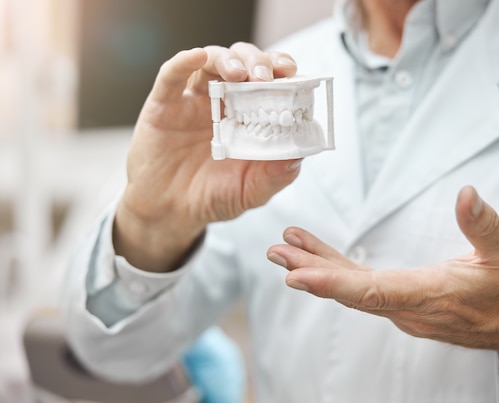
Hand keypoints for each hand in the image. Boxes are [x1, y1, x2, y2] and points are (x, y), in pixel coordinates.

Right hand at [115, 43, 300, 270]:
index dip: (282, 71)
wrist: (169, 213)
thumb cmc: (212, 198)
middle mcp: (224, 102)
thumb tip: (298, 158)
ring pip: (212, 61)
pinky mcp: (164, 105)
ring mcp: (194, 101)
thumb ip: (274, 177)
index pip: (271, 82)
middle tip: (264, 77)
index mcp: (250, 117)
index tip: (292, 73)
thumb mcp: (250, 193)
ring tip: (238, 73)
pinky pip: (171, 75)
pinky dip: (184, 61)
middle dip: (258, 62)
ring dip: (228, 59)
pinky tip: (196, 57)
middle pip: (244, 62)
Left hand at [267, 186, 498, 365]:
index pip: (375, 292)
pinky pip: (363, 287)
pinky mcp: (403, 303)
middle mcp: (411, 309)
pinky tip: (316, 255)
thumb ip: (484, 225)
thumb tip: (465, 193)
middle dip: (311, 273)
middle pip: (352, 292)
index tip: (297, 277)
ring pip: (353, 291)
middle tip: (276, 253)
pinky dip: (337, 270)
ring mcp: (404, 309)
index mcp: (433, 295)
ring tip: (284, 249)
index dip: (333, 285)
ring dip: (317, 269)